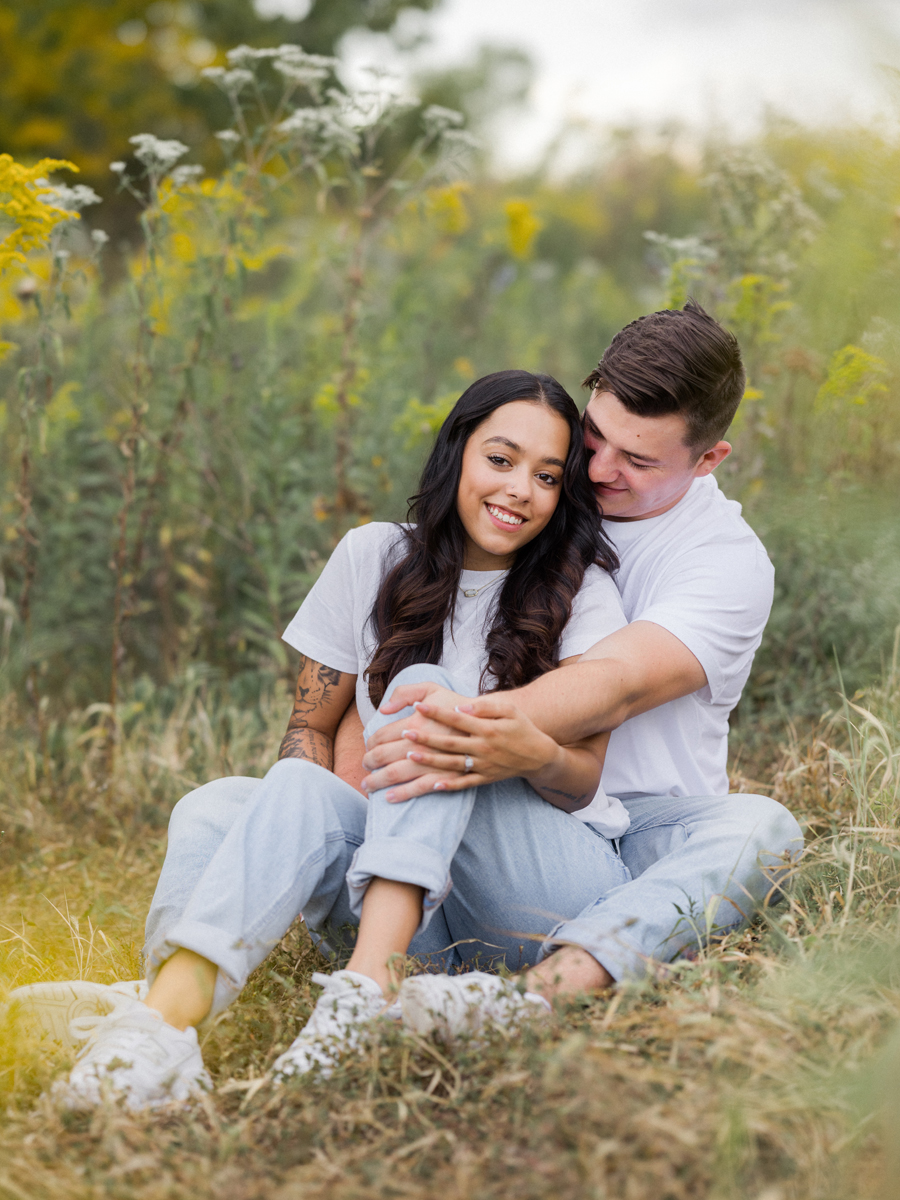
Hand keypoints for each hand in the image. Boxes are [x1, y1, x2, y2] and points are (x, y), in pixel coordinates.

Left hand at [361, 683, 474, 798]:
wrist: (503, 719)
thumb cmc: (460, 701)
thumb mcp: (433, 687)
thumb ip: (406, 693)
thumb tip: (383, 710)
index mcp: (423, 722)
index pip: (387, 734)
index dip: (371, 742)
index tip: (367, 745)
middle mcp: (432, 744)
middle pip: (392, 757)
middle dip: (372, 764)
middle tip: (364, 766)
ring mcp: (444, 761)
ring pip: (408, 777)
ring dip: (385, 783)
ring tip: (370, 787)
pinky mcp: (456, 774)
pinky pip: (434, 787)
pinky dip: (414, 792)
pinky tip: (396, 796)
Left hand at [362, 694, 559, 802]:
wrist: (538, 756)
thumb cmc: (521, 727)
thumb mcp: (509, 710)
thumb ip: (485, 706)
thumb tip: (461, 706)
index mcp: (487, 728)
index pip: (456, 718)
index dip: (436, 712)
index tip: (417, 706)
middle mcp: (483, 748)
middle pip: (448, 743)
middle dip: (425, 738)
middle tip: (404, 732)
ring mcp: (483, 765)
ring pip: (451, 764)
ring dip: (430, 760)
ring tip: (410, 755)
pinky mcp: (485, 779)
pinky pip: (464, 784)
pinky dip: (449, 786)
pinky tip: (432, 786)